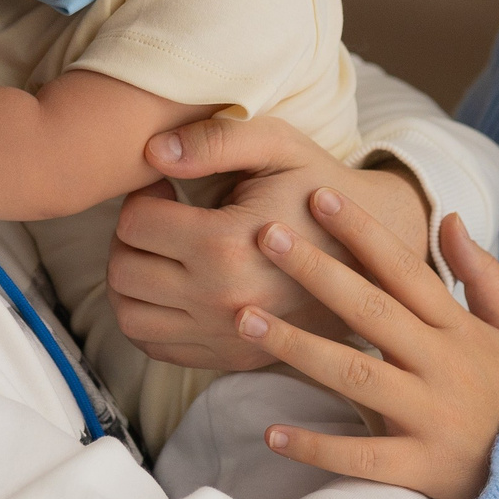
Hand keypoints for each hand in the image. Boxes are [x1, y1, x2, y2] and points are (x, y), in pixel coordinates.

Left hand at [108, 117, 428, 371]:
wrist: (376, 254)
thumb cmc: (320, 189)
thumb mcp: (277, 145)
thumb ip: (213, 140)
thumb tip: (151, 151)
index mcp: (226, 245)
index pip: (133, 224)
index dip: (142, 197)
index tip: (166, 188)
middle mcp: (220, 300)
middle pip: (123, 272)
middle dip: (131, 238)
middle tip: (160, 218)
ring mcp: (224, 336)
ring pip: (130, 317)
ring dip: (132, 281)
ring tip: (163, 253)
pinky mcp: (230, 358)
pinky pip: (157, 348)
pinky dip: (151, 317)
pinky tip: (177, 286)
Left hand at [238, 194, 498, 498]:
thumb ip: (483, 276)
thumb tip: (450, 218)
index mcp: (460, 330)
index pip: (405, 269)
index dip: (363, 231)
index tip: (320, 197)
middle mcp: (442, 366)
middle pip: (371, 310)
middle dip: (316, 271)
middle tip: (265, 237)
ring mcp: (430, 417)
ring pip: (354, 375)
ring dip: (297, 347)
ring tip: (245, 320)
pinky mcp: (421, 467)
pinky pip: (362, 458)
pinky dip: (317, 447)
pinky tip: (271, 433)